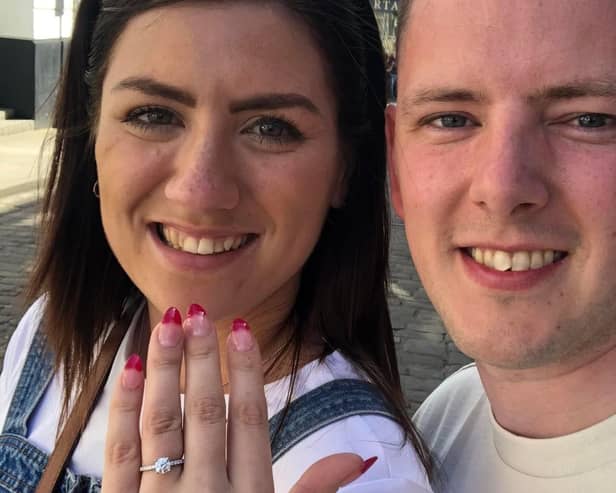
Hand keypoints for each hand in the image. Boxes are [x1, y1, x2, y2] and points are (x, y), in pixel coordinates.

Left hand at [102, 305, 369, 491]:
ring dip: (165, 370)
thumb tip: (363, 457)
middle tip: (199, 313)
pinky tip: (132, 368)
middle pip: (206, 413)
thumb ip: (315, 491)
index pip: (251, 422)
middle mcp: (207, 492)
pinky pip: (118, 451)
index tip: (241, 330)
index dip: (246, 372)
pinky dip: (123, 407)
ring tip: (168, 325)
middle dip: (203, 360)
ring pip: (162, 423)